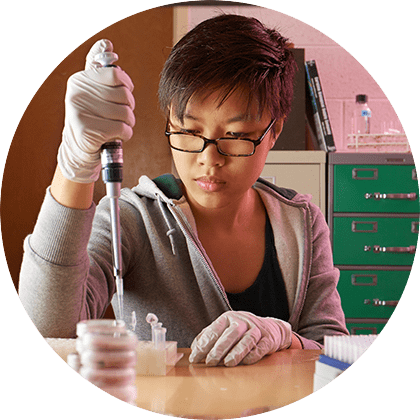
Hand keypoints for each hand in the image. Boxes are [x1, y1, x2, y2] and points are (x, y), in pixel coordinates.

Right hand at [57, 39, 134, 182]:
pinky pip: (123, 128)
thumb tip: (107, 44)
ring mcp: (82, 112)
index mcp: (80, 80)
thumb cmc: (92, 117)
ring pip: (126, 113)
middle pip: (124, 95)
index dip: (127, 85)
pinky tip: (116, 135)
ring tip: (118, 125)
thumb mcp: (92, 90)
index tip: (124, 92)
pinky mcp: (89, 131)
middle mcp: (78, 93)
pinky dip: (125, 134)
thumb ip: (99, 68)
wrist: (78, 147)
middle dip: (129, 107)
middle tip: (121, 114)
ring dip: (128, 122)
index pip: (116, 75)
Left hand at [189, 311, 291, 366]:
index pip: (214, 330)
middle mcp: (242, 321)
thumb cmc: (241, 331)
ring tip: (228, 363)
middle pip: (230, 334)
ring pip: (247, 339)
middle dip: (219, 348)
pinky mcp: (268, 338)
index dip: (204, 344)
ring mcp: (256, 329)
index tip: (195, 358)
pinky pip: (261, 346)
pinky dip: (254, 354)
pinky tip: (246, 361)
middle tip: (210, 362)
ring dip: (237, 352)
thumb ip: (208, 336)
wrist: (270, 328)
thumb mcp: (224, 329)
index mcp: (228, 318)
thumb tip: (194, 348)